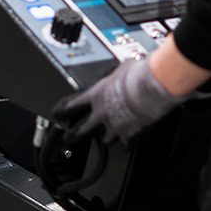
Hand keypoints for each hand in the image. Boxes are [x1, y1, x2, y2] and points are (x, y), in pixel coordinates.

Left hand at [52, 57, 183, 144]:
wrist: (152, 86)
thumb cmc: (138, 73)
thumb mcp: (123, 66)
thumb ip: (118, 72)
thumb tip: (123, 68)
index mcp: (97, 94)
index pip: (72, 105)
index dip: (62, 111)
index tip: (58, 114)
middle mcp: (102, 112)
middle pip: (80, 129)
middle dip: (73, 135)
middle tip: (70, 137)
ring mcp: (115, 126)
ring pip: (103, 140)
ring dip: (105, 138)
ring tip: (107, 137)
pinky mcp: (130, 135)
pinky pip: (126, 144)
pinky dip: (128, 143)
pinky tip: (131, 140)